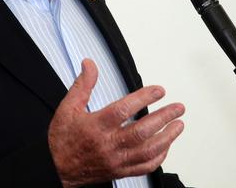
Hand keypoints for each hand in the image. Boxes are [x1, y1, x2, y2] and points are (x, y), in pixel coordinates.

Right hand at [48, 59, 184, 187]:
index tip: (158, 91)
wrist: (56, 169)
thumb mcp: (68, 107)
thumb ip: (83, 85)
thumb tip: (89, 65)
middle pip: (141, 131)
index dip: (144, 98)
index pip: (124, 110)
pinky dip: (159, 157)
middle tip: (177, 107)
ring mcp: (116, 160)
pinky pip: (145, 167)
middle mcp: (108, 145)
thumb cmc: (62, 139)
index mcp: (96, 126)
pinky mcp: (120, 171)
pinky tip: (165, 146)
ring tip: (178, 124)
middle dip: (163, 118)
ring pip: (147, 151)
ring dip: (167, 137)